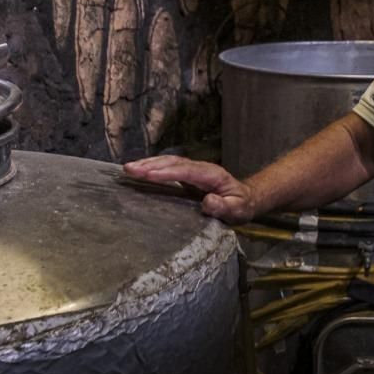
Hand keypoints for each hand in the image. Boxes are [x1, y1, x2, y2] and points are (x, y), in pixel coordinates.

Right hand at [123, 156, 258, 223]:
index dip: (166, 172)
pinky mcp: (187, 174)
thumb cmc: (240, 206)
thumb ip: (224, 207)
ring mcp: (193, 170)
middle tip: (129, 169)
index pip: (185, 171)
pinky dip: (153, 167)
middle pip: (173, 162)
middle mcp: (201, 168)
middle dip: (150, 165)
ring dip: (148, 164)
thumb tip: (207, 201)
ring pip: (168, 162)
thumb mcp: (238, 210)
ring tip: (128, 168)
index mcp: (212, 175)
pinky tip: (139, 171)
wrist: (245, 198)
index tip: (147, 174)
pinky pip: (168, 168)